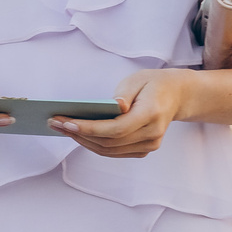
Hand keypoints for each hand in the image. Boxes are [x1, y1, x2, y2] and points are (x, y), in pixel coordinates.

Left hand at [53, 68, 187, 158]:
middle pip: (109, 142)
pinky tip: (77, 134)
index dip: (89, 128)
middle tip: (55, 123)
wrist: (176, 95)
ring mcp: (149, 145)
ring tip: (61, 128)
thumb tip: (113, 107)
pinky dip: (94, 144)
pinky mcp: (144, 149)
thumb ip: (124, 94)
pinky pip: (114, 151)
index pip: (116, 128)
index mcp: (152, 114)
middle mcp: (152, 134)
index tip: (66, 122)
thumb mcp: (137, 80)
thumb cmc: (152, 84)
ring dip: (83, 141)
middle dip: (79, 133)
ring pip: (109, 150)